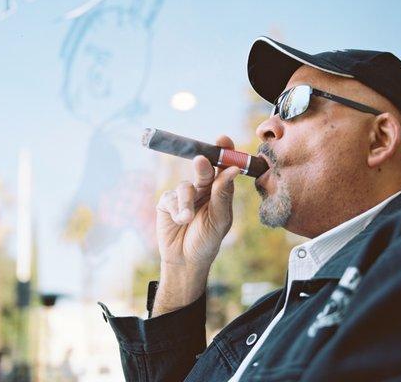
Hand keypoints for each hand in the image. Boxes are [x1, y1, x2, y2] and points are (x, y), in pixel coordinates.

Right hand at [153, 136, 239, 314]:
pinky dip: (175, 210)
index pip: (223, 167)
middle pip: (203, 169)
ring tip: (186, 219)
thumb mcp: (219, 220)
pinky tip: (178, 221)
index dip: (224, 152)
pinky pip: (170, 198)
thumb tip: (233, 170)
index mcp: (219, 192)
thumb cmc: (206, 241)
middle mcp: (202, 189)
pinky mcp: (167, 202)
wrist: (185, 260)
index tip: (223, 140)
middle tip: (202, 160)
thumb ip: (223, 195)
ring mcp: (184, 195)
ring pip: (185, 187)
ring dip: (186, 203)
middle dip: (203, 164)